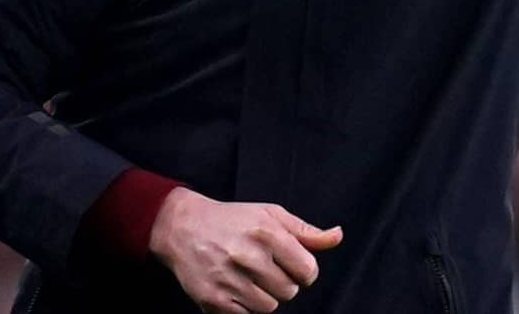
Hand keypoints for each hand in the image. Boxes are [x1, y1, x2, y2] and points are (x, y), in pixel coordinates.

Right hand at [149, 187, 343, 312]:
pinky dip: (245, 305)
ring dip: (265, 295)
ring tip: (250, 277)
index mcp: (267, 233)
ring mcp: (230, 280)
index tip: (293, 265)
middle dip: (283, 282)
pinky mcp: (213, 300)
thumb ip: (306, 231)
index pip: (307, 270)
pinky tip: (236, 286)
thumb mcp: (270, 215)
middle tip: (266, 268)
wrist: (181, 227)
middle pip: (290, 291)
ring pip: (269, 307)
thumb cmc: (232, 219)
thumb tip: (337, 236)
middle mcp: (249, 257)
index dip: (304, 270)